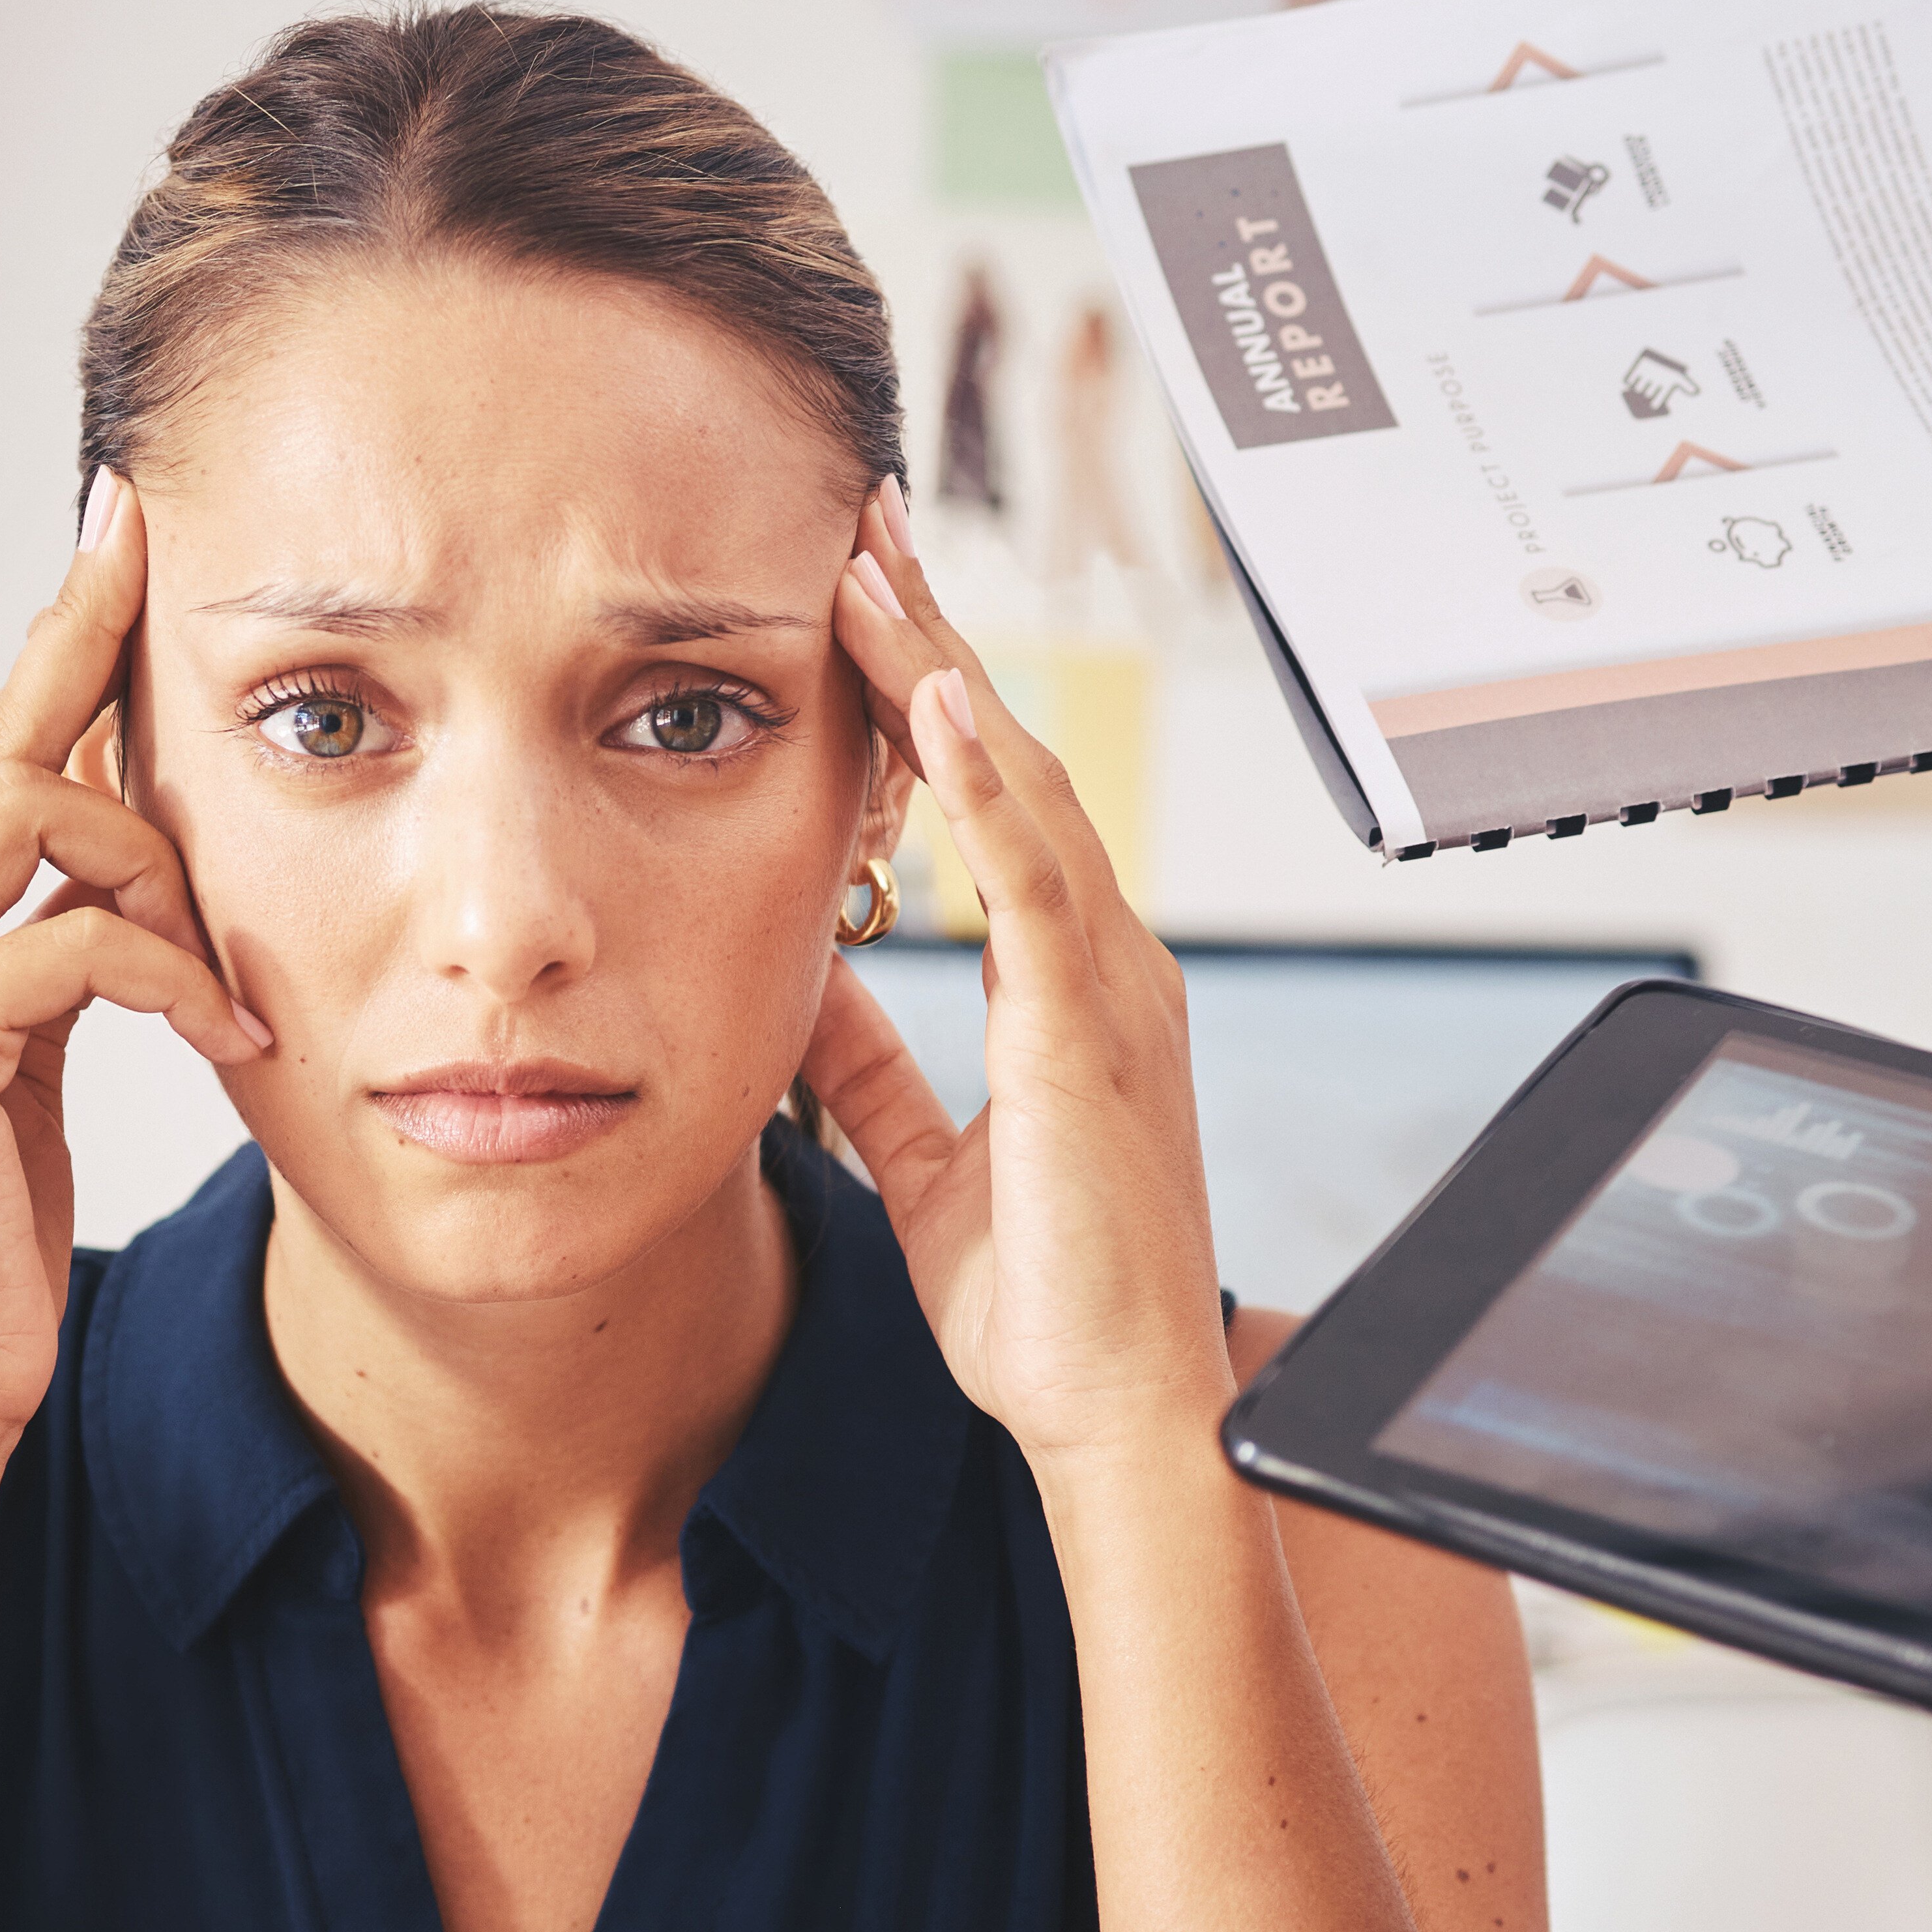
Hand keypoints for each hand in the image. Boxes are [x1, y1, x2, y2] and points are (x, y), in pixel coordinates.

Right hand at [0, 473, 268, 1459]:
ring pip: (22, 807)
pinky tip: (225, 1032)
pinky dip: (167, 972)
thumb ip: (41, 965)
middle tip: (151, 550)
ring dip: (149, 856)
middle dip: (79, 644)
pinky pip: (74, 945)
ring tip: (211, 958)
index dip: (46, 652)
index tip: (110, 543)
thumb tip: (114, 879)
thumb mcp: (15, 1078)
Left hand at [801, 483, 1230, 1479]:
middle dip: (932, 633)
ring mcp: (1111, 988)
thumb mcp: (927, 1162)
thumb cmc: (1043, 1304)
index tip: (862, 598)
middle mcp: (1104, 962)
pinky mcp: (1091, 1032)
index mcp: (1069, 986)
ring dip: (941, 669)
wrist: (1116, 1411)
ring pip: (1018, 787)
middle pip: (1006, 758)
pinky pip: (1032, 878)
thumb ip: (879, 1066)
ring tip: (869, 566)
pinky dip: (980, 782)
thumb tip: (816, 979)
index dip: (925, 692)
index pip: (989, 801)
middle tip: (862, 521)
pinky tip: (928, 699)